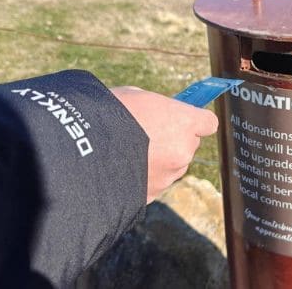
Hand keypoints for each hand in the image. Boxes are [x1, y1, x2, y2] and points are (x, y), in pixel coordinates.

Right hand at [111, 87, 218, 201]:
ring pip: (173, 166)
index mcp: (183, 122)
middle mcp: (182, 151)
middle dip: (174, 140)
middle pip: (189, 145)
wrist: (83, 149)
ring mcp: (168, 176)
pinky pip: (155, 183)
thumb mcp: (137, 97)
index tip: (185, 119)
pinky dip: (145, 177)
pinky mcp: (152, 195)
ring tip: (132, 153)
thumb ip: (156, 108)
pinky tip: (124, 170)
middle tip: (149, 134)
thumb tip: (157, 114)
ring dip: (161, 161)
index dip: (196, 121)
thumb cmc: (111, 113)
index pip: (208, 123)